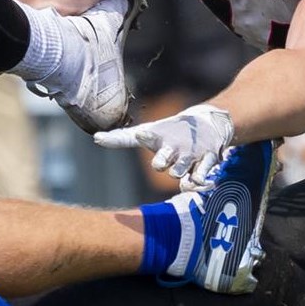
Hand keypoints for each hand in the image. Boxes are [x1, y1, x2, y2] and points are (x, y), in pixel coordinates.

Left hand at [95, 104, 235, 186]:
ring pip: (179, 172)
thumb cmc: (169, 132)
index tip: (142, 133)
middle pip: (163, 162)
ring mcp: (192, 153)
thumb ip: (122, 138)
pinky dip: (196, 182)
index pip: (149, 136)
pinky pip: (200, 178)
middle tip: (162, 161)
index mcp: (158, 137)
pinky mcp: (208, 160)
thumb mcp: (149, 132)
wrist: (208, 123)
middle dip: (161, 162)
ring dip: (179, 174)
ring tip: (182, 171)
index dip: (146, 136)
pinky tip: (195, 178)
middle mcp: (174, 145)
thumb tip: (96, 138)